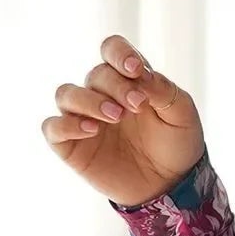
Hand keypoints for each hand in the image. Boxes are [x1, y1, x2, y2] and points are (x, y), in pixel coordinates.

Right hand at [41, 34, 204, 206]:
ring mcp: (83, 118)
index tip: (135, 69)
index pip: (111, 49)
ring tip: (115, 116)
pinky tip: (91, 130)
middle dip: (116, 86)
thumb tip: (139, 73)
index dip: (118, 53)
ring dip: (88, 101)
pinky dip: (66, 125)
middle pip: (95, 75)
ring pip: (66, 94)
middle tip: (136, 106)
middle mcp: (101, 94)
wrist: (172, 186)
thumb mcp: (181, 114)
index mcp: (127, 79)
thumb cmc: (176, 144)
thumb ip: (162, 89)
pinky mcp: (71, 146)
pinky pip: (53, 128)